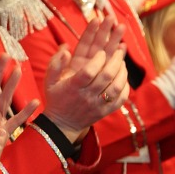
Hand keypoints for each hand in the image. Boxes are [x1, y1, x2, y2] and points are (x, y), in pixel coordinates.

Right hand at [41, 16, 129, 139]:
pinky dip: (125, 86)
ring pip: (116, 87)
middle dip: (115, 61)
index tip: (101, 52)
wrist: (62, 124)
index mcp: (73, 87)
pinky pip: (120, 99)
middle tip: (118, 52)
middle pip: (106, 77)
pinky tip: (123, 77)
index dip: (97, 60)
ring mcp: (98, 105)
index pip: (88, 72)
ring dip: (122, 73)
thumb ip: (55, 64)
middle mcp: (87, 97)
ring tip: (122, 63)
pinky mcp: (105, 111)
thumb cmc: (56, 98)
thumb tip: (65, 49)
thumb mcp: (49, 81)